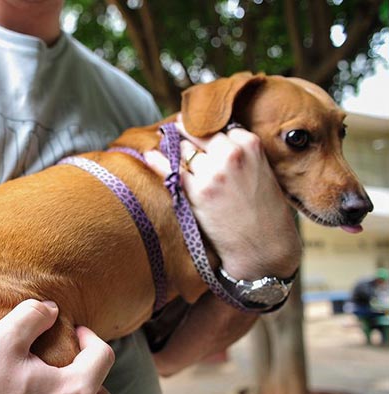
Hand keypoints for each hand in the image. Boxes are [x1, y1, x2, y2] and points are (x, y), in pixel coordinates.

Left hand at [143, 119, 300, 279]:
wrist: (264, 245)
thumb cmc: (264, 210)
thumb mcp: (260, 170)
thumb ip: (240, 152)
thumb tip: (210, 137)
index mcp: (250, 144)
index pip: (219, 127)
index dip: (207, 133)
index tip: (196, 130)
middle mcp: (231, 154)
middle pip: (199, 134)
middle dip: (187, 135)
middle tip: (175, 131)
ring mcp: (212, 173)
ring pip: (185, 151)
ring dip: (175, 150)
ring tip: (166, 145)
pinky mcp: (197, 192)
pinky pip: (171, 170)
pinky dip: (158, 161)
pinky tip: (151, 155)